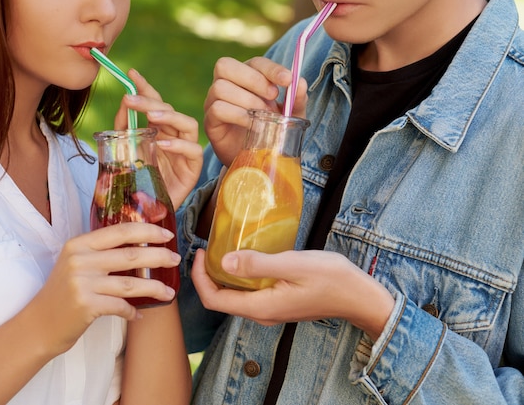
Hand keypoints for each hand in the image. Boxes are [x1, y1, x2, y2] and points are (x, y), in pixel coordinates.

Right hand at [27, 222, 180, 355]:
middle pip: (130, 254)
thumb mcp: (76, 264)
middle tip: (175, 259)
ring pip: (130, 283)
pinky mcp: (86, 305)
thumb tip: (140, 245)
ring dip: (154, 288)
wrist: (38, 324)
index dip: (147, 230)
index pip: (120, 231)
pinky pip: (120, 306)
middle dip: (158, 255)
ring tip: (169, 292)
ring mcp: (82, 282)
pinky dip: (132, 311)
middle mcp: (80, 260)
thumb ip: (100, 252)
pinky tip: (139, 314)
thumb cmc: (62, 293)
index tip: (166, 233)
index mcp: (79, 244)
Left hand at [115, 69, 202, 208]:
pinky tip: (163, 145)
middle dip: (151, 101)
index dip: (145, 87)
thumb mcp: (124, 151)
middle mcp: (174, 136)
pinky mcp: (193, 168)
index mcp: (158, 129)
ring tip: (152, 116)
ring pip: (188, 124)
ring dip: (170, 117)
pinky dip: (178, 146)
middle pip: (170, 110)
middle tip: (132, 99)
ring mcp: (185, 151)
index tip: (131, 74)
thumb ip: (124, 128)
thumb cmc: (136, 182)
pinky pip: (193, 151)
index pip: (155, 102)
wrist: (144, 214)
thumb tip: (124, 102)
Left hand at [190, 248, 394, 339]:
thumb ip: (258, 264)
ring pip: (234, 296)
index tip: (200, 252)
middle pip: (221, 299)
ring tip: (222, 248)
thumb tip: (224, 260)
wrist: (360, 297)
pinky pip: (249, 293)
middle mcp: (262, 313)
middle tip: (207, 247)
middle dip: (207, 275)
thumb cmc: (332, 279)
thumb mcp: (293, 265)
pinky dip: (239, 277)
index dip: (199, 278)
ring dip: (223, 275)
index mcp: (261, 307)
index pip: (214, 300)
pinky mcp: (278, 303)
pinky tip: (246, 257)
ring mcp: (270, 310)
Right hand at [202, 56, 308, 165]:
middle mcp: (226, 84)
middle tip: (273, 96)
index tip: (288, 80)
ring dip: (247, 100)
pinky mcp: (210, 121)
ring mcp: (213, 102)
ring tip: (264, 115)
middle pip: (225, 65)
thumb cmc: (272, 130)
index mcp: (246, 76)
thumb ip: (296, 99)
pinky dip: (239, 115)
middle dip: (253, 79)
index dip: (270, 68)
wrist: (256, 160)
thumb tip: (300, 82)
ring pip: (220, 87)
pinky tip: (254, 126)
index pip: (254, 63)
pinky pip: (218, 109)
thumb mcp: (290, 116)